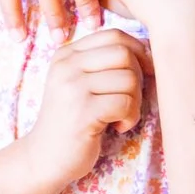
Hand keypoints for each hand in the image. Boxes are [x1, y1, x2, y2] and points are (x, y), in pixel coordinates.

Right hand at [24, 26, 150, 184]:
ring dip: (135, 101)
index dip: (138, 51)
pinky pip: (126, 104)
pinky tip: (117, 127)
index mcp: (67, 54)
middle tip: (130, 99)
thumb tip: (150, 49)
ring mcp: (73, 88)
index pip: (113, 35)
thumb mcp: (80, 84)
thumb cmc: (72, 121)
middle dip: (138, 78)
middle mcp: (67, 66)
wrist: (44, 158)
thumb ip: (104, 64)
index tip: (142, 73)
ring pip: (129, 79)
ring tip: (121, 116)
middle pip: (124, 54)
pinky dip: (130, 118)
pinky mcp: (83, 112)